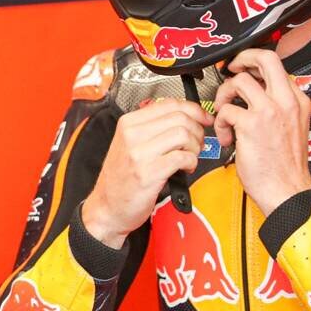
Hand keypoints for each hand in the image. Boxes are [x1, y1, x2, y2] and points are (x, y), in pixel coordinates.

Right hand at [82, 98, 212, 248]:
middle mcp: (132, 134)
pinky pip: (182, 157)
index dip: (194, 110)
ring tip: (190, 156)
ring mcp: (139, 154)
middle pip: (179, 117)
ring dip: (195, 146)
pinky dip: (191, 162)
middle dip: (197, 130)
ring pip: (183, 134)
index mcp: (128, 123)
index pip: (169, 104)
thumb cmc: (121, 177)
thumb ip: (152, 128)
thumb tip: (184, 117)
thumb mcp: (129, 144)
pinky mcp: (149, 173)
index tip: (203, 118)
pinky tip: (185, 168)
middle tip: (197, 143)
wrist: (106, 206)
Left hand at [213, 49, 310, 215]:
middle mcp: (286, 101)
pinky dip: (221, 122)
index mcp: (297, 101)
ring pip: (239, 81)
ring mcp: (270, 111)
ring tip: (225, 112)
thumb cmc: (285, 167)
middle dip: (242, 58)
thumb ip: (278, 107)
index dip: (254, 63)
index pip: (276, 65)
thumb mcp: (292, 127)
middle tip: (231, 69)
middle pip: (265, 58)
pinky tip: (228, 137)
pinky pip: (226, 110)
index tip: (243, 69)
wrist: (288, 192)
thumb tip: (256, 93)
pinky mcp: (252, 125)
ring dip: (224, 96)